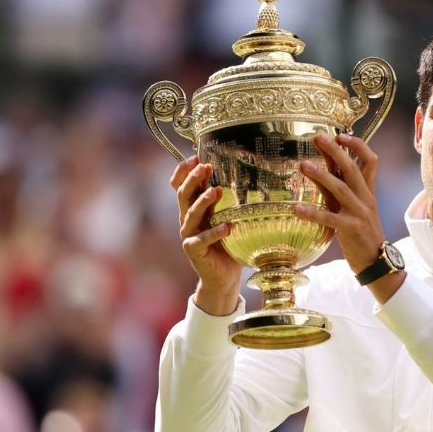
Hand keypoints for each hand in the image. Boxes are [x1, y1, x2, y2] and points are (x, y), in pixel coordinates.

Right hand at [171, 156, 241, 315]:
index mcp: (194, 209)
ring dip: (203, 201)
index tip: (195, 156)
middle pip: (183, 195)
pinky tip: (228, 227)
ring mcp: (189, 236)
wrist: (225, 277)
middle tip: (205, 167)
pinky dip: (215, 233)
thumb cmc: (230, 244)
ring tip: (218, 191)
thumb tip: (253, 177)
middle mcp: (188, 220)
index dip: (183, 171)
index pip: (180, 186)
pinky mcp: (194, 251)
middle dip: (193, 179)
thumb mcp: (230, 218)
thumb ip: (232, 203)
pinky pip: (202, 240)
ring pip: (190, 214)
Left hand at [295, 133, 384, 273]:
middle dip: (336, 151)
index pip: (370, 160)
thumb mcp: (352, 206)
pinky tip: (296, 208)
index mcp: (368, 191)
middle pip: (353, 169)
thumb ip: (339, 187)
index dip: (357, 146)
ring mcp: (359, 213)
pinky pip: (330, 218)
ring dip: (322, 175)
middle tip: (319, 137)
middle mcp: (365, 198)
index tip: (340, 135)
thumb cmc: (360, 231)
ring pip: (341, 189)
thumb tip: (323, 166)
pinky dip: (313, 213)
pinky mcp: (351, 229)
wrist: (375, 260)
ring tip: (303, 165)